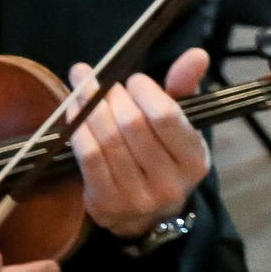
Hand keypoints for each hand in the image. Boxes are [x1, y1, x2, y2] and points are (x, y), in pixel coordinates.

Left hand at [68, 47, 211, 241]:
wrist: (147, 217)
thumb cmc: (164, 159)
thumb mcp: (181, 127)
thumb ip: (186, 89)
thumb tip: (197, 54)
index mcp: (194, 160)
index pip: (166, 117)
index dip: (145, 91)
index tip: (134, 80)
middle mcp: (170, 183)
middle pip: (132, 126)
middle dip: (113, 96)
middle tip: (105, 84)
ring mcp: (137, 198)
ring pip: (107, 141)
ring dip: (89, 106)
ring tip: (83, 86)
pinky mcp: (106, 205)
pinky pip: (89, 158)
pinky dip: (78, 129)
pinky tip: (73, 111)